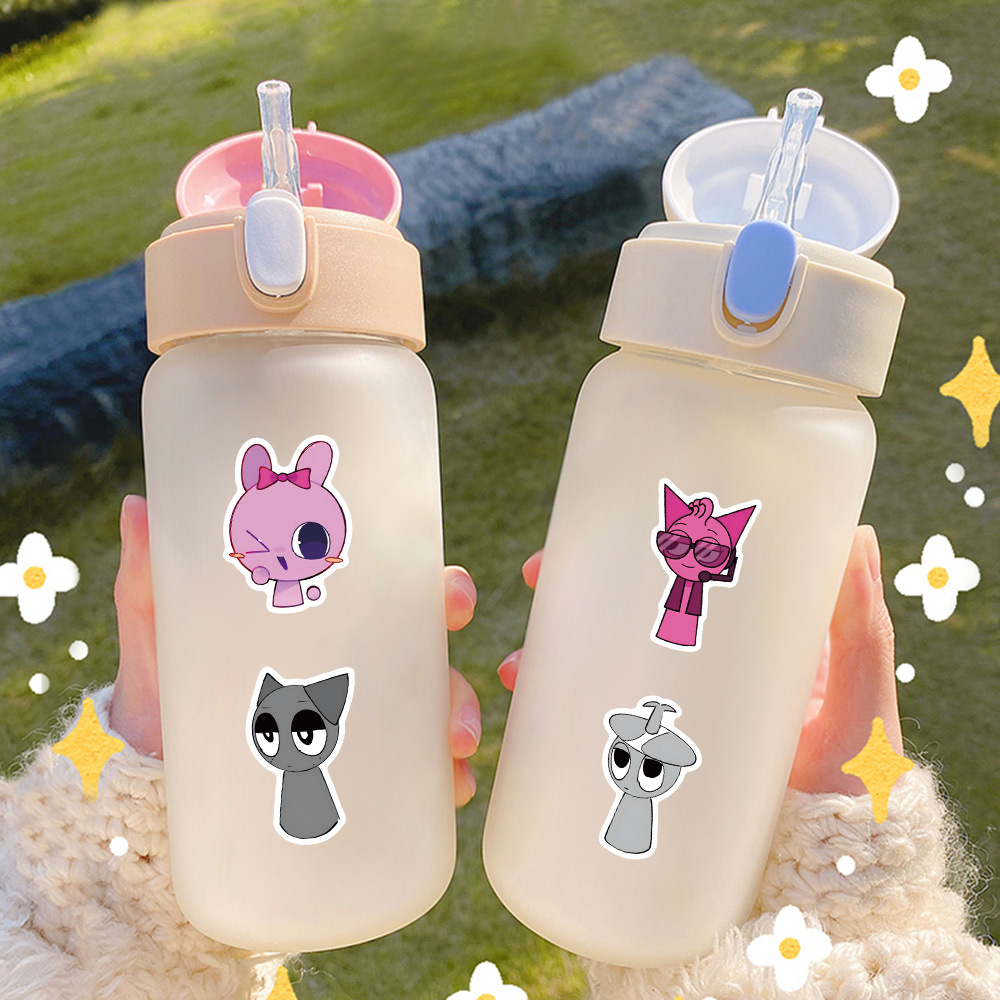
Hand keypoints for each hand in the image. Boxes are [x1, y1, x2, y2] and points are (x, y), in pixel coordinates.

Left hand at [110, 495, 481, 805]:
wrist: (149, 771)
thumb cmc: (166, 683)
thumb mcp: (162, 627)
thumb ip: (155, 573)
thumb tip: (139, 507)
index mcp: (332, 623)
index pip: (402, 596)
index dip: (440, 592)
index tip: (449, 598)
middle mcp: (359, 668)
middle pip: (431, 663)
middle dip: (458, 681)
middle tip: (451, 708)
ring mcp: (364, 724)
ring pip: (433, 720)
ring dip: (456, 732)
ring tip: (451, 756)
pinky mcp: (358, 778)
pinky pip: (416, 781)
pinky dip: (440, 785)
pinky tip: (448, 793)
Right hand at [497, 526, 900, 795]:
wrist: (821, 900)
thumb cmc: (856, 800)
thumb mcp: (859, 707)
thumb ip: (860, 631)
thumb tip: (858, 533)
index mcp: (747, 657)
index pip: (682, 587)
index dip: (632, 555)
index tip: (594, 534)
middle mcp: (703, 685)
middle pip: (625, 624)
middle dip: (573, 599)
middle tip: (537, 581)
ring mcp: (673, 729)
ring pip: (598, 676)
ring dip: (548, 658)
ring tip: (518, 667)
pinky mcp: (650, 774)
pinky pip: (592, 736)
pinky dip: (552, 722)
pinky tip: (523, 719)